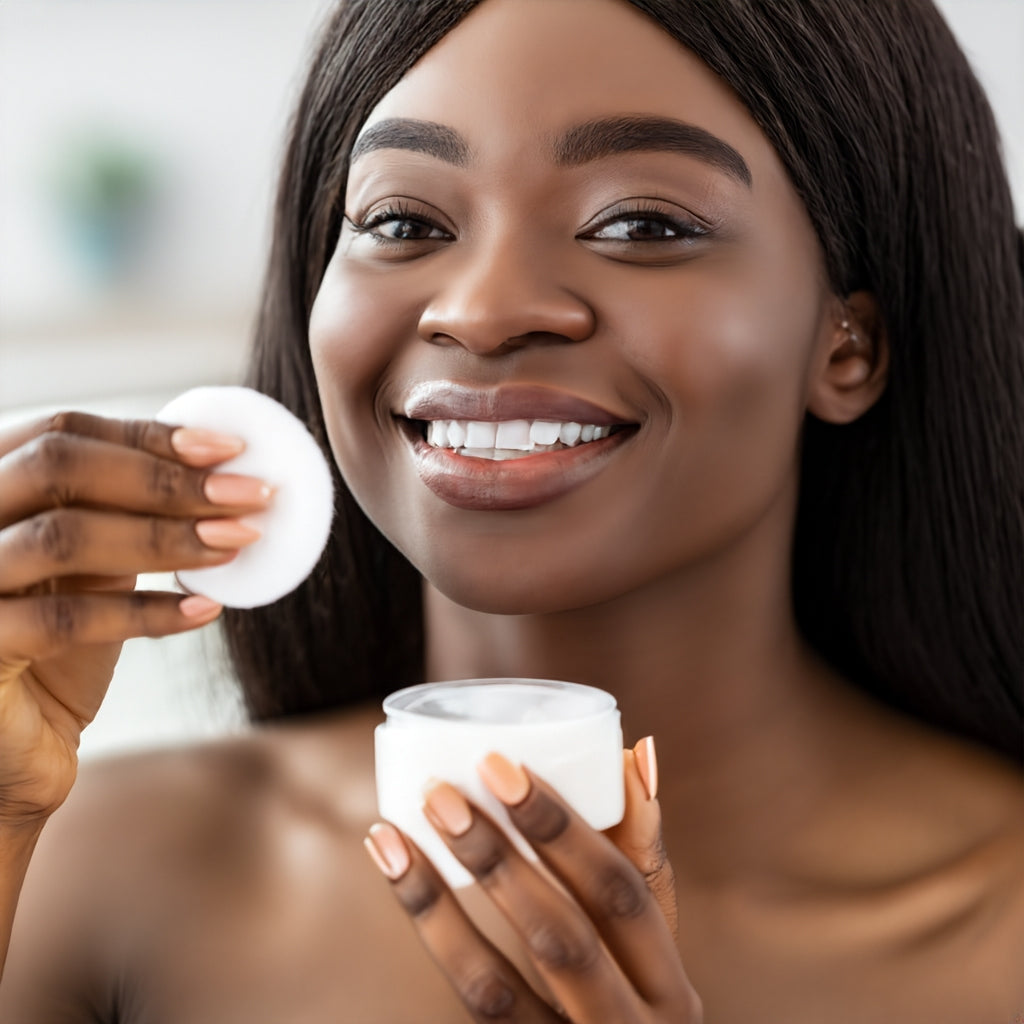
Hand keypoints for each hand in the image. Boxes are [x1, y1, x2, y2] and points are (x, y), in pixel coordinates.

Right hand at [0, 410, 269, 827]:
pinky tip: (205, 610)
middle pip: (58, 466)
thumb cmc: (56, 651)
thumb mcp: (91, 568)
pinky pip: (66, 621)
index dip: (149, 435)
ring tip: (238, 542)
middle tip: (249, 495)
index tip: (230, 448)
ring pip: (62, 536)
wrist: (11, 751)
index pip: (63, 433)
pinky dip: (147, 611)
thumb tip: (222, 470)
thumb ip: (126, 515)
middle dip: (166, 479)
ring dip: (165, 536)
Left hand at [364, 741, 701, 1021]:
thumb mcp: (648, 944)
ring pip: (494, 988)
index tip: (505, 767)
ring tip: (393, 834)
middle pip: (561, 940)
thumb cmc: (628, 995)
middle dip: (498, 859)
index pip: (622, 897)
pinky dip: (427, 934)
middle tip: (441, 791)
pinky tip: (396, 872)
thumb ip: (639, 853)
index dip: (564, 831)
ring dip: (438, 901)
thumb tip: (634, 752)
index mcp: (670, 989)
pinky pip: (466, 1002)